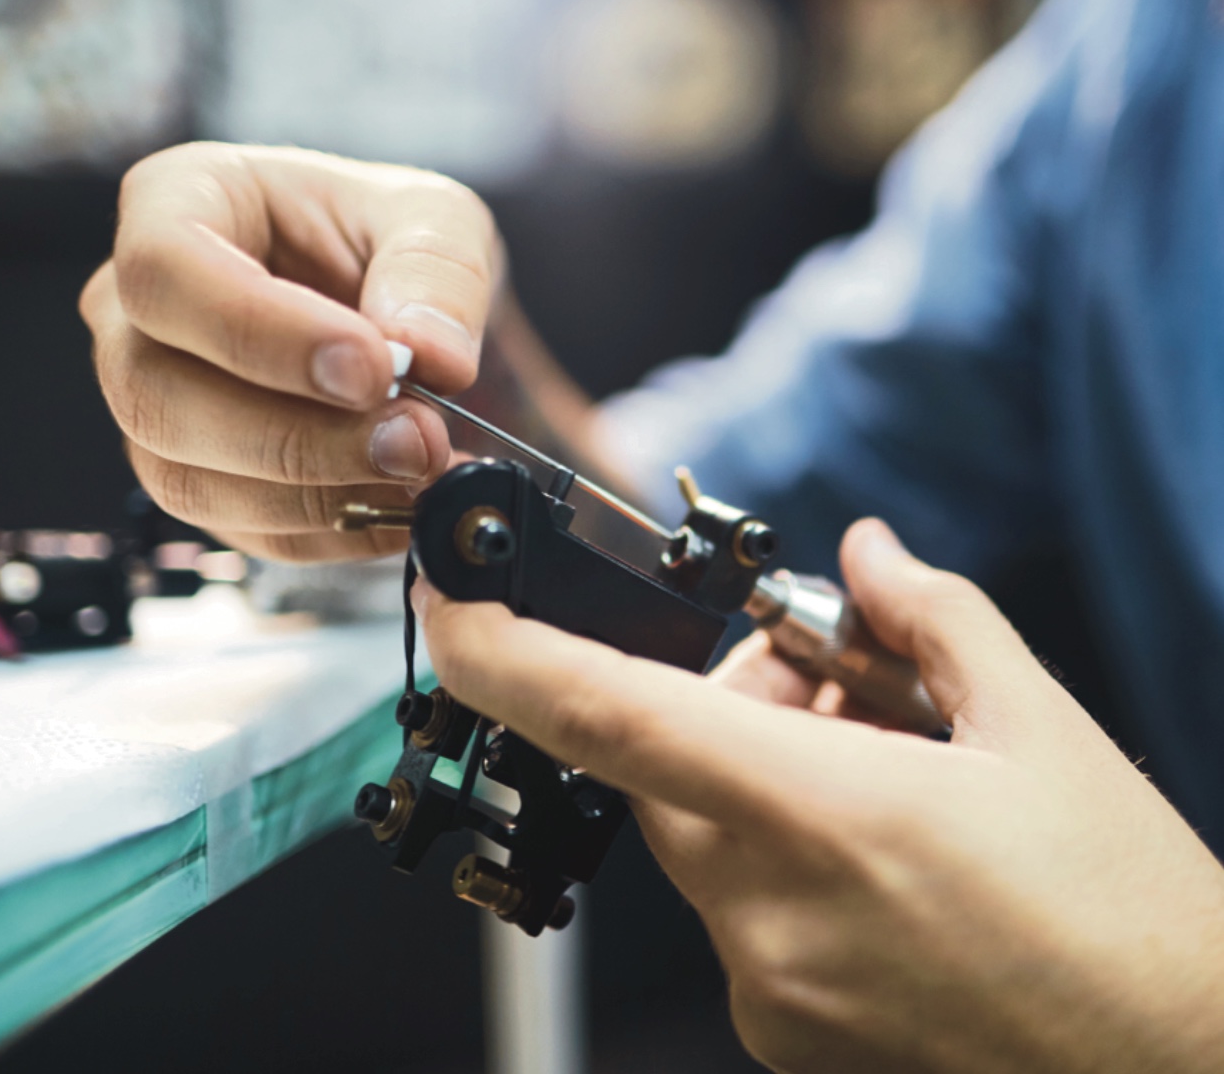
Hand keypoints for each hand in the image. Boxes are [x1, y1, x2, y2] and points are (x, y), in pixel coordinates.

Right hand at [81, 143, 500, 560]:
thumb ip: (437, 275)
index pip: (166, 271)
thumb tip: (428, 354)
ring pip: (191, 482)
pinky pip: (244, 531)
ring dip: (318, 496)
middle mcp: (135, 313)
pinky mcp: (200, 480)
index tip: (370, 369)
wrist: (403, 316)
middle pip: (158, 396)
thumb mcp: (438, 220)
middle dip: (299, 438)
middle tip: (416, 440)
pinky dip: (332, 531)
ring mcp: (155, 406)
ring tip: (420, 475)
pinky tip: (403, 508)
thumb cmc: (392, 244)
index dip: (260, 332)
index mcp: (175, 205)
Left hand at [415, 519, 1223, 1073]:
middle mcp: (767, 911)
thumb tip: (864, 551)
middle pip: (668, 758)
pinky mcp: (780, 1027)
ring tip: (884, 771)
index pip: (606, 716)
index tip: (452, 600)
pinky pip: (737, 905)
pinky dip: (778, 852)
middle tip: (838, 686)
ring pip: (702, 828)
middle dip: (729, 700)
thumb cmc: (1126, 913)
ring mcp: (767, 984)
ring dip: (758, 774)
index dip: (503, 651)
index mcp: (821, 816)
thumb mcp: (1041, 728)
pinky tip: (877, 850)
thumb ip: (928, 616)